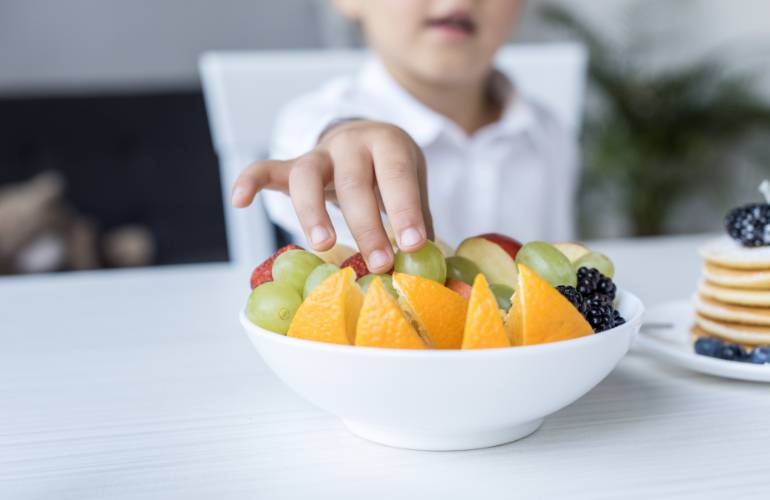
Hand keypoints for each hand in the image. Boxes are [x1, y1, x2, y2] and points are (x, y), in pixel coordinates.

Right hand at [231, 120, 433, 272]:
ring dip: (313, 211)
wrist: (364, 136)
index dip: (405, 209)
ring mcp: (318, 153)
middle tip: (379, 263)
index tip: (414, 245)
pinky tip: (238, 201)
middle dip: (367, 225)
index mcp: (387, 143)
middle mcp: (350, 142)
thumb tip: (432, 262)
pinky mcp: (292, 164)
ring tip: (323, 245)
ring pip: (307, 176)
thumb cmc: (390, 170)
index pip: (396, 175)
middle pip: (353, 182)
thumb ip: (417, 216)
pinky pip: (266, 169)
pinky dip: (249, 181)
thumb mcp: (411, 182)